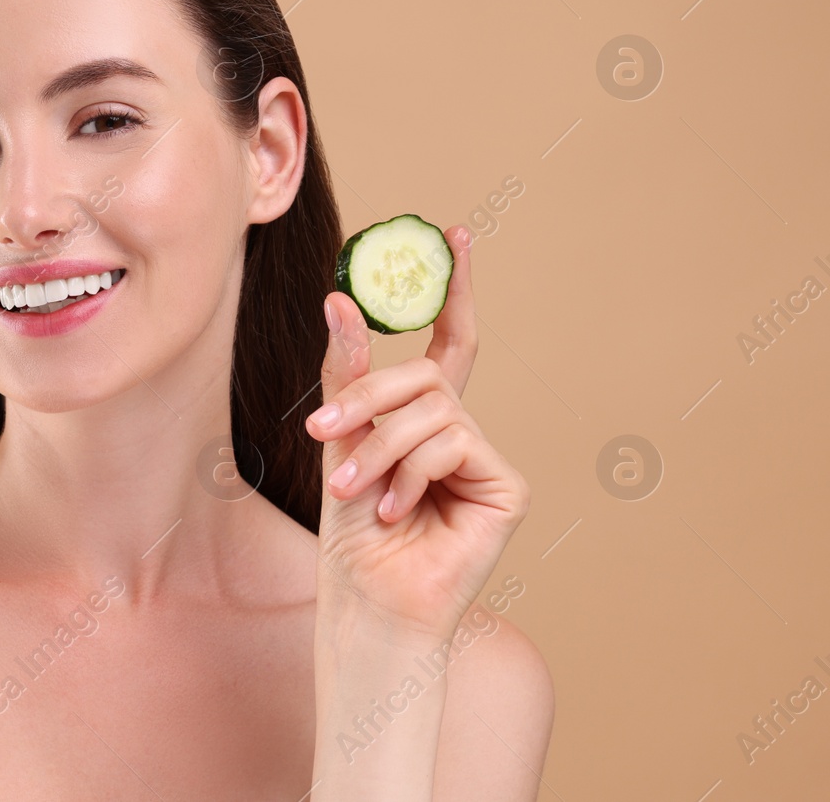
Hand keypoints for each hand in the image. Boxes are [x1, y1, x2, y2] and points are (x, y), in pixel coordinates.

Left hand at [307, 225, 528, 641]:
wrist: (368, 596)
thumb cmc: (353, 531)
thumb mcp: (341, 439)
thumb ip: (349, 373)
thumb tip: (340, 298)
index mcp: (424, 418)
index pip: (448, 341)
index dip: (454, 290)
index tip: (456, 234)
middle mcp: (461, 430)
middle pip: (426, 374)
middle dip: (368, 396)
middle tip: (322, 429)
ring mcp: (486, 457)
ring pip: (435, 407)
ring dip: (381, 447)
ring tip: (358, 489)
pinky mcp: (508, 485)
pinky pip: (454, 441)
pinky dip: (414, 472)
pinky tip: (400, 511)